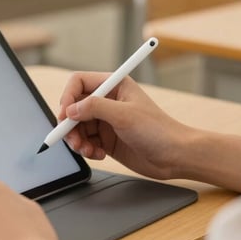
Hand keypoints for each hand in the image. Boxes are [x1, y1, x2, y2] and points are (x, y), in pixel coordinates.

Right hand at [58, 71, 193, 180]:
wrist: (175, 156)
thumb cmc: (158, 130)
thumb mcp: (124, 115)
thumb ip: (95, 108)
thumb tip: (70, 109)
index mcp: (114, 85)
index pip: (79, 83)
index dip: (68, 97)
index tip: (65, 115)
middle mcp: (108, 101)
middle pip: (74, 107)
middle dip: (70, 124)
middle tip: (72, 139)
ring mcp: (107, 121)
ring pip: (77, 126)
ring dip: (77, 140)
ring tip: (86, 150)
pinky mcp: (107, 139)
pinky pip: (86, 141)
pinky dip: (87, 149)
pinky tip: (99, 155)